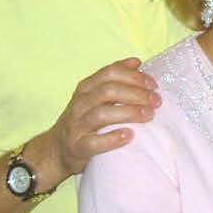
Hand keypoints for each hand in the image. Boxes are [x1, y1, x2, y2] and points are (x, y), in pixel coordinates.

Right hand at [51, 57, 160, 176]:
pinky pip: (94, 142)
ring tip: (148, 115)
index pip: (110, 73)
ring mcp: (77, 126)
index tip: (153, 84)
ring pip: (102, 114)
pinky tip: (129, 135)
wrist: (56, 150)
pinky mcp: (77, 147)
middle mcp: (80, 104)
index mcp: (86, 88)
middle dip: (136, 93)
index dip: (134, 76)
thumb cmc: (82, 120)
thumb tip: (136, 62)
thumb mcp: (94, 96)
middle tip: (156, 101)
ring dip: (129, 113)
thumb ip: (113, 79)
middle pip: (108, 91)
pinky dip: (113, 139)